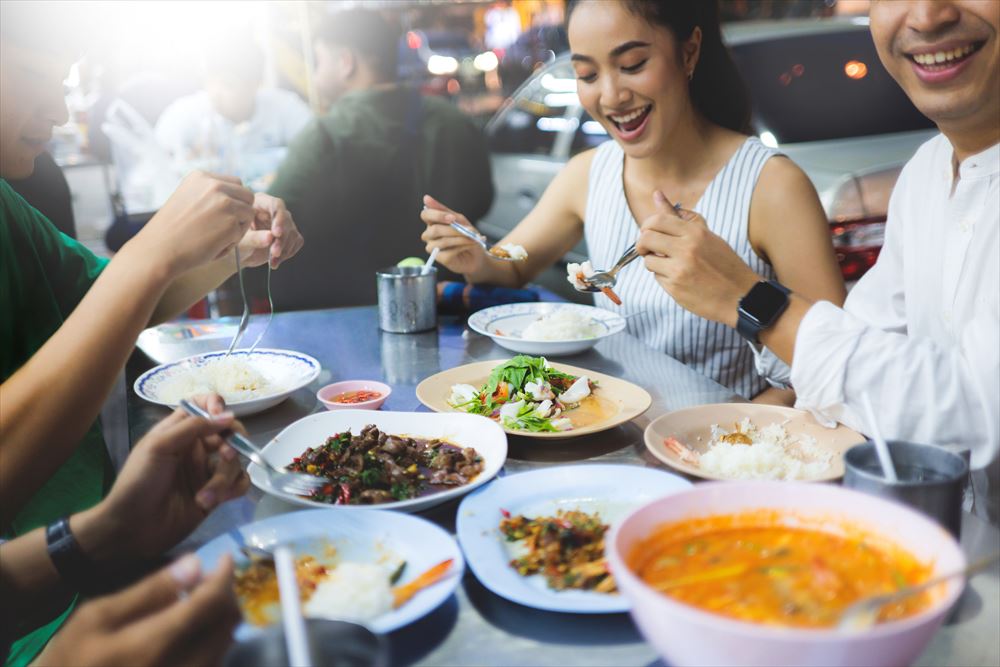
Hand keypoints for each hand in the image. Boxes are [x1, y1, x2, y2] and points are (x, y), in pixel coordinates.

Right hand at [35, 554, 239, 666]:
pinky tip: (200, 625)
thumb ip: (150, 590)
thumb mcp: (98, 615)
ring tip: (207, 596)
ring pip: (225, 644)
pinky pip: (215, 661)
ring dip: (224, 616)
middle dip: (227, 595)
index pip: (208, 605)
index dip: (224, 577)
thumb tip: (196, 563)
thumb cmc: (74, 652)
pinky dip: (216, 637)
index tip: (227, 557)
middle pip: (225, 626)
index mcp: (152, 646)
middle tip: (214, 576)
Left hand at [73, 396, 249, 562]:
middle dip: (232, 443)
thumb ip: (193, 427)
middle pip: (230, 432)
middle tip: (225, 456)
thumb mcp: (159, 446)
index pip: (205, 406)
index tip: (222, 418)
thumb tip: (229, 416)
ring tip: (206, 496)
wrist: (132, 528)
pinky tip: (215, 501)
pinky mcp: (217, 494)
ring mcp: (207, 471)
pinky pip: (240, 483)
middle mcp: (197, 447)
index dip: (217, 406)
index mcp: (179, 431)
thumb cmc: (139, 482)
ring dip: (224, 478)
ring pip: (235, 461)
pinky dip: (233, 490)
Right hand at [134, 172, 255, 276]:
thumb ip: (208, 194)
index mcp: (201, 176)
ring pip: (249, 213)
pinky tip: (213, 246)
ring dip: (238, 227)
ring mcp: (225, 203)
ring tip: (216, 238)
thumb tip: (235, 195)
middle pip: (247, 196)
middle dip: (240, 212)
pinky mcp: (232, 223)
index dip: (233, 201)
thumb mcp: (186, 198)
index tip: (219, 215)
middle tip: (222, 228)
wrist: (158, 250)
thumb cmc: (172, 230)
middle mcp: (214, 185)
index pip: (235, 183)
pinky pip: (243, 232)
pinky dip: (233, 242)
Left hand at [239, 193, 304, 268]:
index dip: (279, 218)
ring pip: (292, 232)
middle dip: (282, 239)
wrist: (240, 254)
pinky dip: (287, 253)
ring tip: (272, 260)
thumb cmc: (236, 243)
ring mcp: (283, 223)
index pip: (276, 204)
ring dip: (285, 249)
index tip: (277, 233)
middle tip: (275, 252)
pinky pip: (295, 242)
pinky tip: (276, 260)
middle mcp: (273, 211)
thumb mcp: (241, 241)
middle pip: (286, 220)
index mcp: (260, 204)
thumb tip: (270, 236)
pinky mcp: (288, 235)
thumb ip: (254, 238)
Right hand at [420, 194, 486, 275]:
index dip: (437, 215)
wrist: (477, 253)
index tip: (452, 217)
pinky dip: (462, 247)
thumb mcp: (459, 220)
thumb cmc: (467, 234)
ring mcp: (433, 247)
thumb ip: (444, 211)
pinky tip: (469, 245)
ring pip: (442, 241)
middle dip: (453, 229)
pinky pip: (448, 252)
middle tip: (467, 229)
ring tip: (472, 238)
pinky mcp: (440, 259)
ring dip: (460, 238)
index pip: (425, 215)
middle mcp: (429, 235)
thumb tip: (426, 198)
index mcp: (432, 222)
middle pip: (434, 230)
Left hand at [636, 191, 759, 326]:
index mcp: (695, 232)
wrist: (740, 296)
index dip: (647, 226)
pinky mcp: (675, 288)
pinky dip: (664, 277)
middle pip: (646, 238)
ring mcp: (680, 269)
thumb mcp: (706, 235)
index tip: (649, 233)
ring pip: (648, 260)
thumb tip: (657, 194)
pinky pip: (657, 278)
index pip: (657, 220)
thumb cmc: (724, 264)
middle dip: (642, 244)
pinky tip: (681, 279)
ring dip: (654, 262)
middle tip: (648, 248)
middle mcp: (687, 249)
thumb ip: (680, 216)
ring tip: (671, 265)